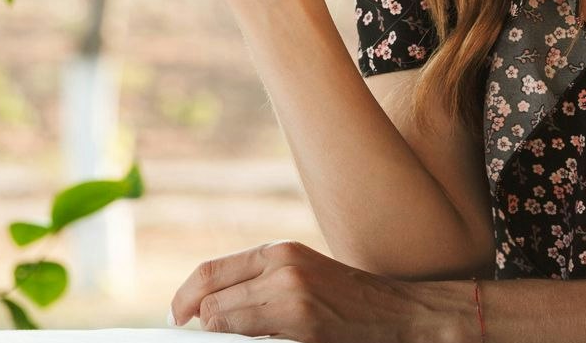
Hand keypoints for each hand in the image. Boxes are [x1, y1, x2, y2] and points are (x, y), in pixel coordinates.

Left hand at [167, 239, 460, 342]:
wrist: (408, 316)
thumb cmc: (355, 305)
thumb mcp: (306, 280)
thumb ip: (264, 286)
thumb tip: (211, 310)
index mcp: (280, 252)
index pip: (210, 271)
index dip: (184, 297)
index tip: (177, 318)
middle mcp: (281, 266)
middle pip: (210, 298)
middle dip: (196, 323)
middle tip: (190, 335)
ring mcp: (291, 295)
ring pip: (223, 319)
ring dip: (219, 336)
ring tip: (222, 342)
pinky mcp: (303, 323)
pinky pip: (248, 337)